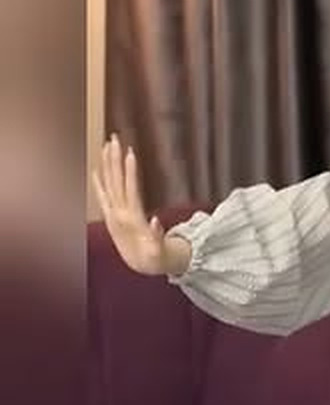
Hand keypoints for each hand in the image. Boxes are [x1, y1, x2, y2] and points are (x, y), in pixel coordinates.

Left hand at [92, 135, 184, 276]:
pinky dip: (99, 182)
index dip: (130, 171)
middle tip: (115, 139)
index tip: (130, 153)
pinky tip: (97, 169)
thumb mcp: (157, 250)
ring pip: (109, 184)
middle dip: (115, 160)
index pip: (129, 189)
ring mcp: (113, 213)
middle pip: (115, 181)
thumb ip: (157, 237)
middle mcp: (119, 213)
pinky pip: (103, 195)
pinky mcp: (111, 215)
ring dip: (107, 164)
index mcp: (131, 218)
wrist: (142, 265)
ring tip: (107, 145)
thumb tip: (156, 221)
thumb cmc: (154, 257)